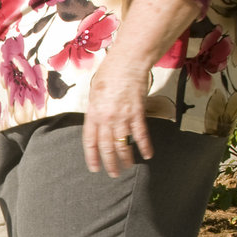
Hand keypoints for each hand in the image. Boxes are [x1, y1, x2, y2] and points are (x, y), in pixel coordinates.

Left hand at [82, 54, 152, 177]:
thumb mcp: (94, 93)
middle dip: (110, 162)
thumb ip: (95, 110)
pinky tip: (147, 155)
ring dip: (125, 158)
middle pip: (106, 146)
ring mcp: (122, 116)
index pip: (90, 141)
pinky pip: (140, 134)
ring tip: (128, 167)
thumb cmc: (109, 74)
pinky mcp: (137, 113)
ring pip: (122, 144)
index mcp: (93, 113)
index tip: (94, 168)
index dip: (92, 156)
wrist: (127, 63)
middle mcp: (106, 118)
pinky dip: (144, 146)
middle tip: (113, 174)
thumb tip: (96, 123)